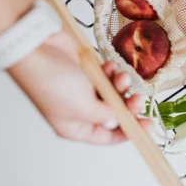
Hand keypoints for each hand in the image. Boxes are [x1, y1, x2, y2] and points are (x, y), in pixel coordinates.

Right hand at [9, 31, 150, 144]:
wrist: (37, 48)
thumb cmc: (53, 82)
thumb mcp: (84, 107)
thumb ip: (106, 115)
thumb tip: (119, 120)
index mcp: (74, 127)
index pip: (107, 137)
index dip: (128, 132)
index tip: (148, 126)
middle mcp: (79, 110)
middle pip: (114, 113)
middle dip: (128, 105)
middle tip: (138, 98)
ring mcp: (82, 89)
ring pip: (113, 92)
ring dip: (121, 85)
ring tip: (122, 77)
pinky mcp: (86, 71)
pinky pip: (107, 75)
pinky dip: (112, 72)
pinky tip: (110, 66)